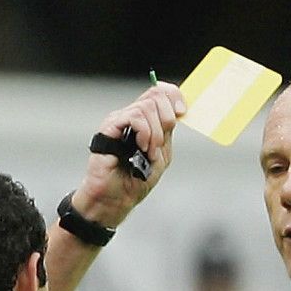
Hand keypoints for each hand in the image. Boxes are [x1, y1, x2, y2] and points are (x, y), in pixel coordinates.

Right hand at [70, 83, 185, 228]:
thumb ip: (167, 132)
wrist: (116, 198)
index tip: (182, 112)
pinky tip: (141, 147)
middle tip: (160, 144)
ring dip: (155, 133)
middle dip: (166, 119)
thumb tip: (177, 110)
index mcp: (144, 120)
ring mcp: (119, 120)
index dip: (174, 96)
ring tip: (149, 151)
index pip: (159, 91)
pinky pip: (134, 116)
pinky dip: (144, 132)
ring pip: (146, 107)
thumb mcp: (161, 153)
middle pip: (155, 95)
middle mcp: (130, 116)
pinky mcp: (109, 128)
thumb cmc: (134, 180)